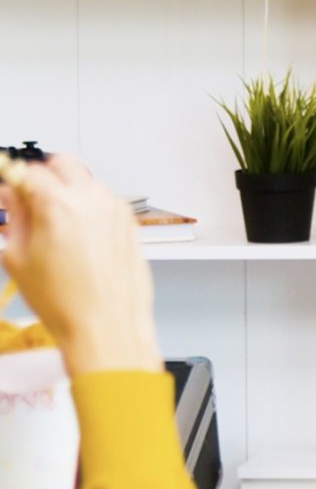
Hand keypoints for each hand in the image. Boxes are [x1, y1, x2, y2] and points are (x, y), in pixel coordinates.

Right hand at [0, 155, 159, 375]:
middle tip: (30, 199)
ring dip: (68, 190)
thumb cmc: (65, 301)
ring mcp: (116, 210)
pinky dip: (89, 207)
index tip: (9, 190)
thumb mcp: (19, 259)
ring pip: (88, 181)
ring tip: (53, 223)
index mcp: (60, 205)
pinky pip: (106, 202)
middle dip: (44, 175)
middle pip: (64, 164)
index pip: (30, 171)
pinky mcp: (130, 224)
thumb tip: (12, 196)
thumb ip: (16, 218)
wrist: (106, 325)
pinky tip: (77, 236)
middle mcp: (93, 200)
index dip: (14, 179)